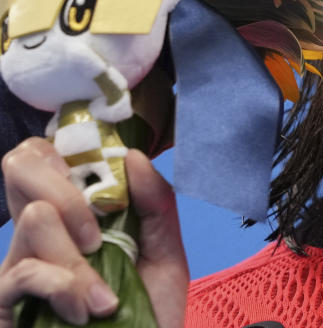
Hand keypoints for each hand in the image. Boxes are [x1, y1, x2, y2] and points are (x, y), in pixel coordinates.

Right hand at [0, 139, 187, 326]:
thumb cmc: (145, 322)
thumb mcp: (167, 259)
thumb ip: (156, 205)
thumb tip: (132, 156)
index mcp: (77, 216)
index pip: (47, 153)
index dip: (67, 151)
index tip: (105, 185)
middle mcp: (41, 234)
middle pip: (22, 164)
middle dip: (70, 193)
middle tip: (98, 238)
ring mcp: (17, 267)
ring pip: (35, 219)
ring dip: (78, 260)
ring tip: (103, 300)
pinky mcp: (2, 303)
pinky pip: (24, 270)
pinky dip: (65, 287)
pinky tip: (87, 314)